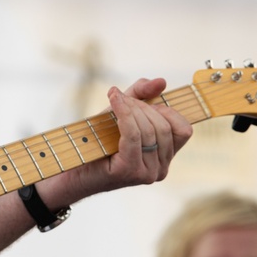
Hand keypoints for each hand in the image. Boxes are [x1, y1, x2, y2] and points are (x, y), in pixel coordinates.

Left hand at [48, 78, 192, 203]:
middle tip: (122, 98)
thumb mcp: (124, 113)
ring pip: (149, 130)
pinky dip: (124, 114)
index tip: (146, 102)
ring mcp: (147, 174)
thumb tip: (161, 82)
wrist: (73, 169)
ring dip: (131, 109)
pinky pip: (133, 135)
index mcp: (165, 158)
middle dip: (143, 107)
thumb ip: (143, 95)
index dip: (168, 111)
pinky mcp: (130, 171)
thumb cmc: (100, 142)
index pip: (183, 130)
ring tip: (115, 100)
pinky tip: (113, 101)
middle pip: (164, 128)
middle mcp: (161, 170)